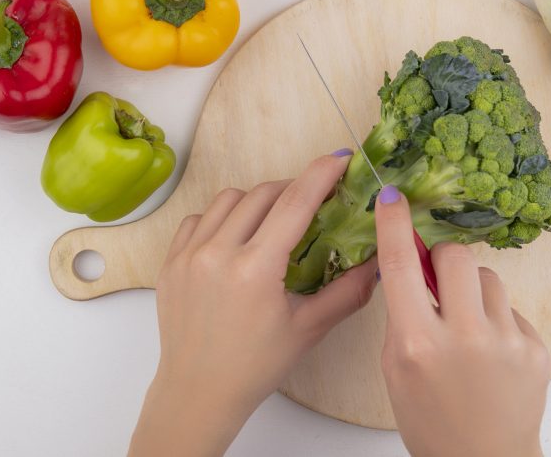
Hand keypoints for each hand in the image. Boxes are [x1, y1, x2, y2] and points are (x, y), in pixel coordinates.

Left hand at [129, 151, 377, 456]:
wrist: (198, 392)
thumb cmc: (255, 366)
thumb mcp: (309, 329)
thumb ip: (348, 291)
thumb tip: (380, 261)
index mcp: (255, 269)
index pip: (294, 203)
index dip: (320, 174)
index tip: (339, 158)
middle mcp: (217, 254)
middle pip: (262, 194)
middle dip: (292, 189)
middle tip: (312, 200)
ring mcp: (188, 255)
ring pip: (228, 199)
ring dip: (256, 200)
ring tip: (273, 220)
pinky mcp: (171, 261)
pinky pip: (199, 219)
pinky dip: (222, 218)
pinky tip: (237, 237)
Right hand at [374, 185, 550, 456]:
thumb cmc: (430, 421)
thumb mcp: (397, 368)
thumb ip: (402, 316)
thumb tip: (412, 266)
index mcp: (418, 343)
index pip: (400, 264)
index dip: (394, 223)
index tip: (392, 197)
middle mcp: (464, 337)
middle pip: (456, 256)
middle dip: (442, 260)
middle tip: (437, 283)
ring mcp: (506, 341)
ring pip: (488, 278)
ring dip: (473, 291)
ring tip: (467, 328)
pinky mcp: (536, 348)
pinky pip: (511, 309)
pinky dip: (496, 321)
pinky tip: (490, 354)